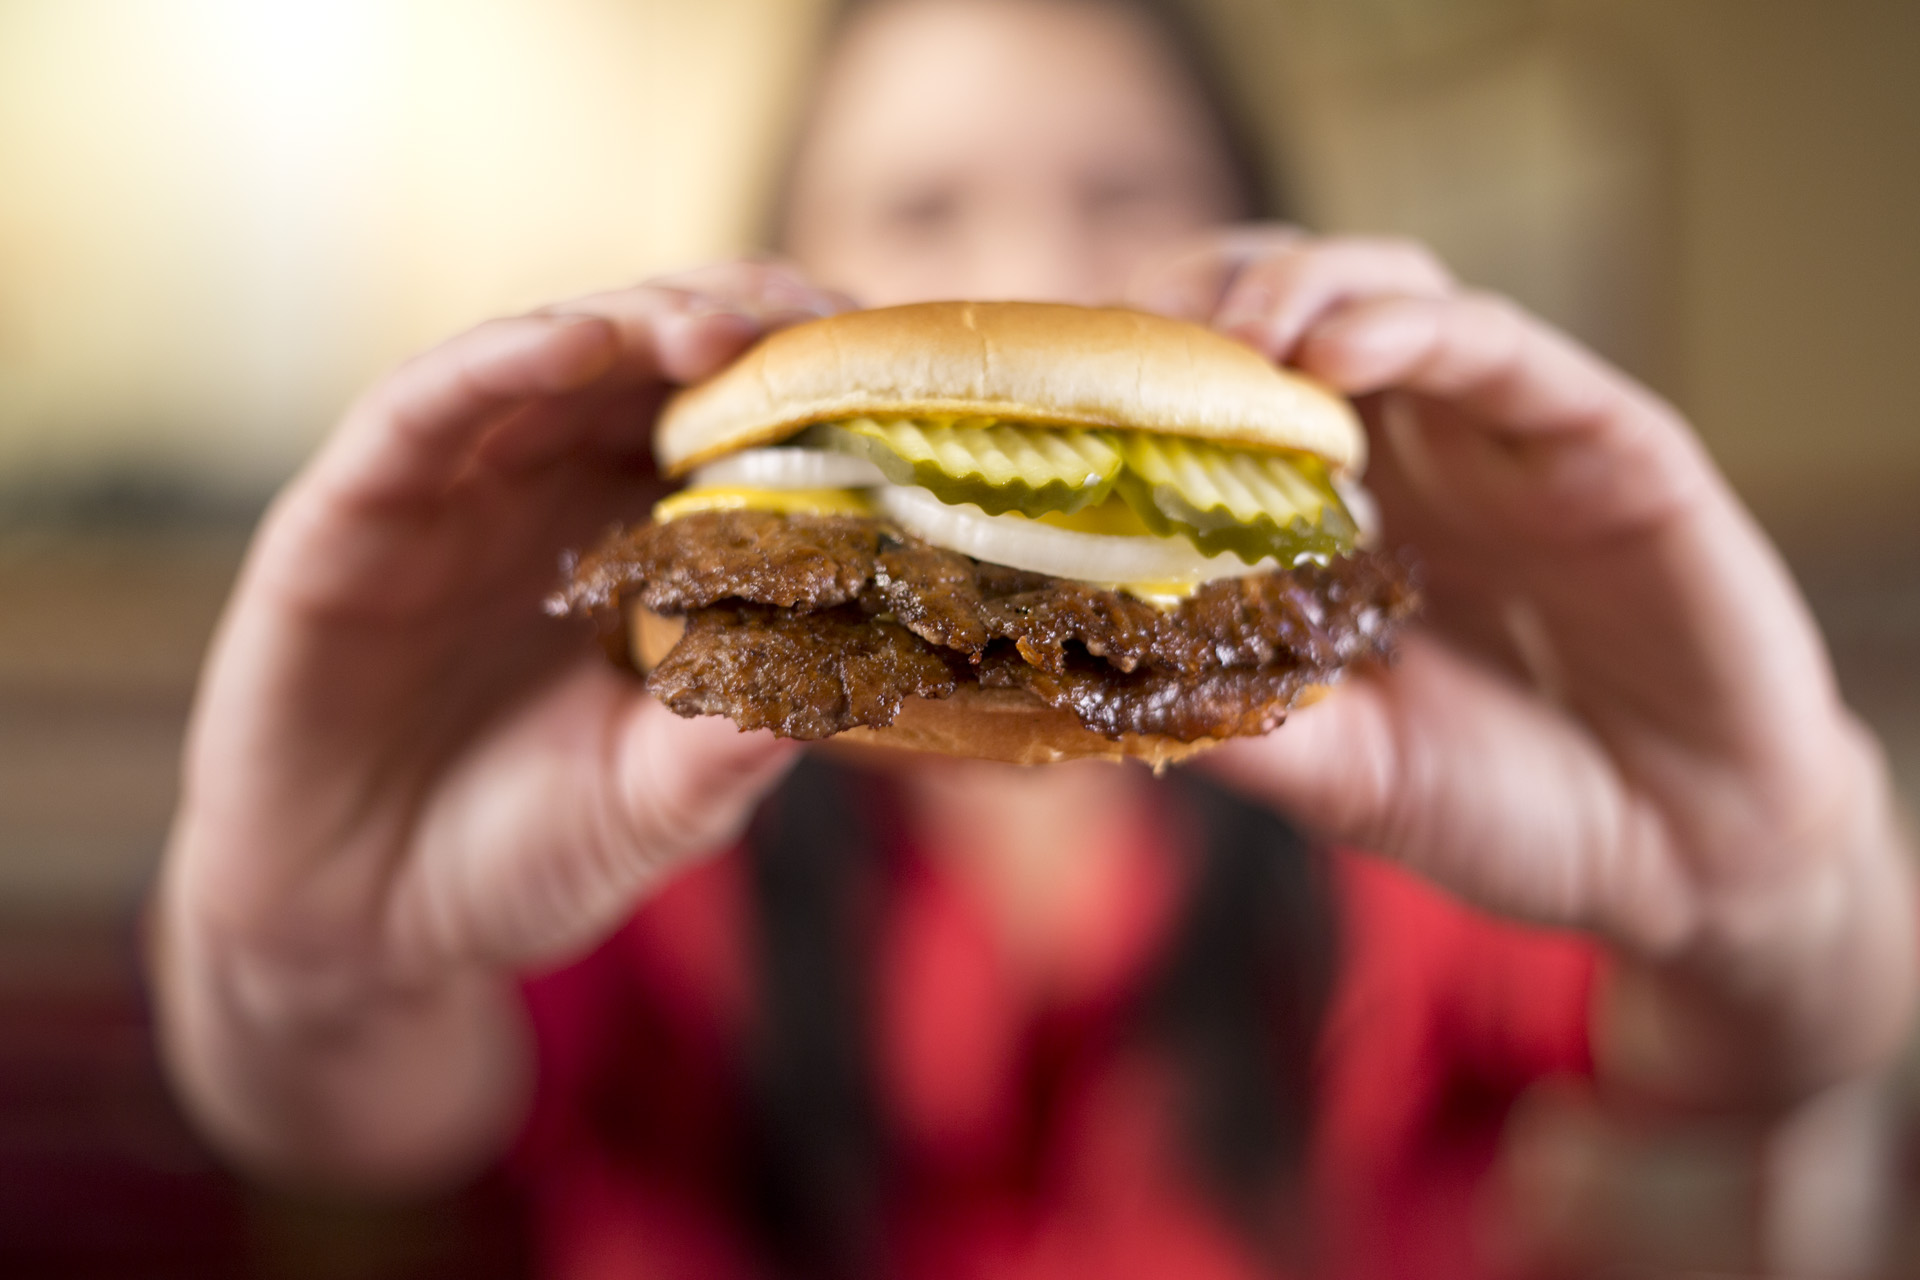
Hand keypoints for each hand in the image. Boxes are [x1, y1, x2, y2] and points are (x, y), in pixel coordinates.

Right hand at [155, 262, 845, 1183]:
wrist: (359, 927)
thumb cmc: (521, 856)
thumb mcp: (650, 809)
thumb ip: (729, 750)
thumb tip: (862, 685)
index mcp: (645, 541)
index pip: (738, 424)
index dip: (813, 385)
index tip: (897, 373)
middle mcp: (556, 490)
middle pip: (657, 361)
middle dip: (746, 330)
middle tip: (823, 329)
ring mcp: (457, 490)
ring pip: (553, 355)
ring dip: (641, 322)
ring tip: (719, 331)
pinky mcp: (352, 508)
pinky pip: (424, 407)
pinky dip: (500, 360)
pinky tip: (575, 342)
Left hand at [1129, 228, 1916, 1106]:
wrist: (1688, 861)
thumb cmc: (1508, 807)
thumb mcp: (1349, 777)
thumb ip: (1243, 725)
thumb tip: (1090, 686)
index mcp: (1334, 521)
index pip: (1225, 396)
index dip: (1150, 370)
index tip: (1070, 386)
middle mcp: (1411, 456)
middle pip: (1294, 310)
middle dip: (1210, 301)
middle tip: (1149, 344)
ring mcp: (1505, 438)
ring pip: (1394, 295)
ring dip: (1301, 291)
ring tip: (1239, 335)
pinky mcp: (1607, 442)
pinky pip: (1505, 352)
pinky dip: (1417, 330)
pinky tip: (1339, 353)